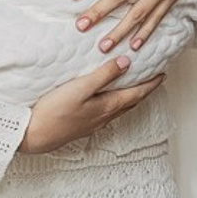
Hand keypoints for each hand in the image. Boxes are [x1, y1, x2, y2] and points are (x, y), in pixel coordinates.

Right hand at [18, 57, 164, 153]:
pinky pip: (106, 113)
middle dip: (144, 91)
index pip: (137, 93)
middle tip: (153, 81)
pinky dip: (114, 104)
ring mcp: (93, 124)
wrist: (33, 134)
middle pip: (131, 102)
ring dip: (129, 98)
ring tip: (134, 88)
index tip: (163, 75)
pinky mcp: (81, 126)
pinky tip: (106, 102)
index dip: (151, 84)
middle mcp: (104, 117)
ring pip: (119, 109)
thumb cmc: (55, 110)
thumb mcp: (81, 87)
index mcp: (107, 106)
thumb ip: (104, 74)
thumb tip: (127, 62)